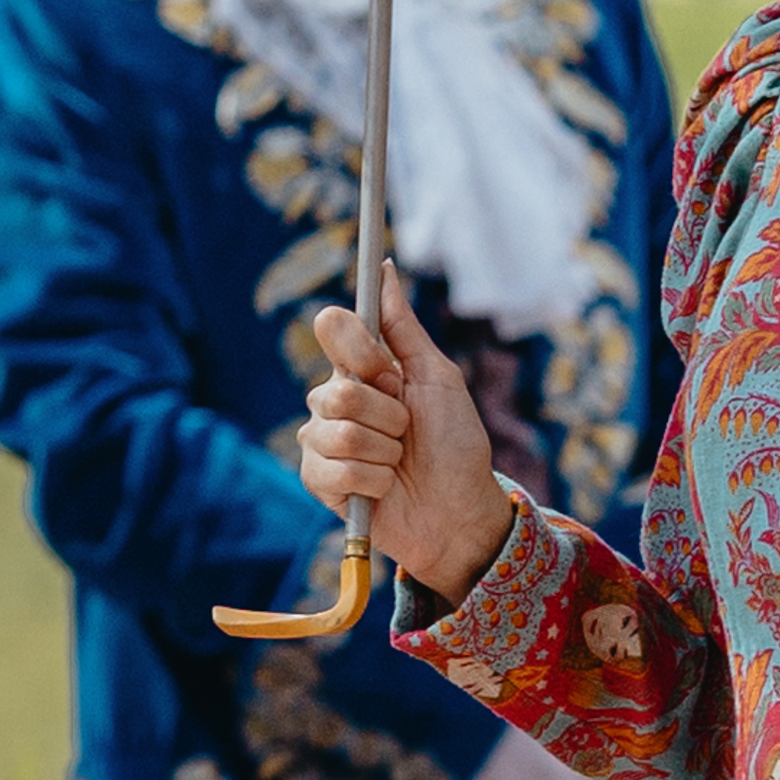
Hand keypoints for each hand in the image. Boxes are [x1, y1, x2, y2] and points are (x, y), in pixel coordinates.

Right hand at [302, 293, 517, 598]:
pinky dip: (375, 480)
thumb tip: (384, 271)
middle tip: (407, 431)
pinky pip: (337, 468)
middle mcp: (335, 400)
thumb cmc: (456, 444)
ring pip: (340, 431)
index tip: (392, 374)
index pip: (333, 327)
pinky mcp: (318, 480)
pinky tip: (385, 487)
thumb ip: (404, 328)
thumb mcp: (438, 378)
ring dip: (386, 450)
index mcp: (362, 369)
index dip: (362, 351)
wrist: (461, 509)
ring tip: (399, 461)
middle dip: (388, 415)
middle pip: (337, 389)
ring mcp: (322, 440)